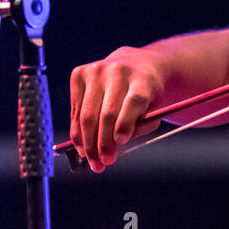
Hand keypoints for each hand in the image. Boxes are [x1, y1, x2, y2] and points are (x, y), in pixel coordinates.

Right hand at [69, 46, 164, 172]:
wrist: (136, 64)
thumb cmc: (146, 93)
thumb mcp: (153, 110)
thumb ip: (137, 129)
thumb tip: (111, 149)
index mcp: (143, 78)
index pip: (134, 101)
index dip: (126, 123)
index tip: (120, 142)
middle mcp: (118, 71)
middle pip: (107, 112)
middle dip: (103, 142)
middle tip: (103, 163)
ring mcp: (96, 70)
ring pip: (87, 114)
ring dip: (87, 142)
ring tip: (92, 160)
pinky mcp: (79, 74)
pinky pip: (75, 110)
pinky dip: (77, 131)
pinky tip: (82, 145)